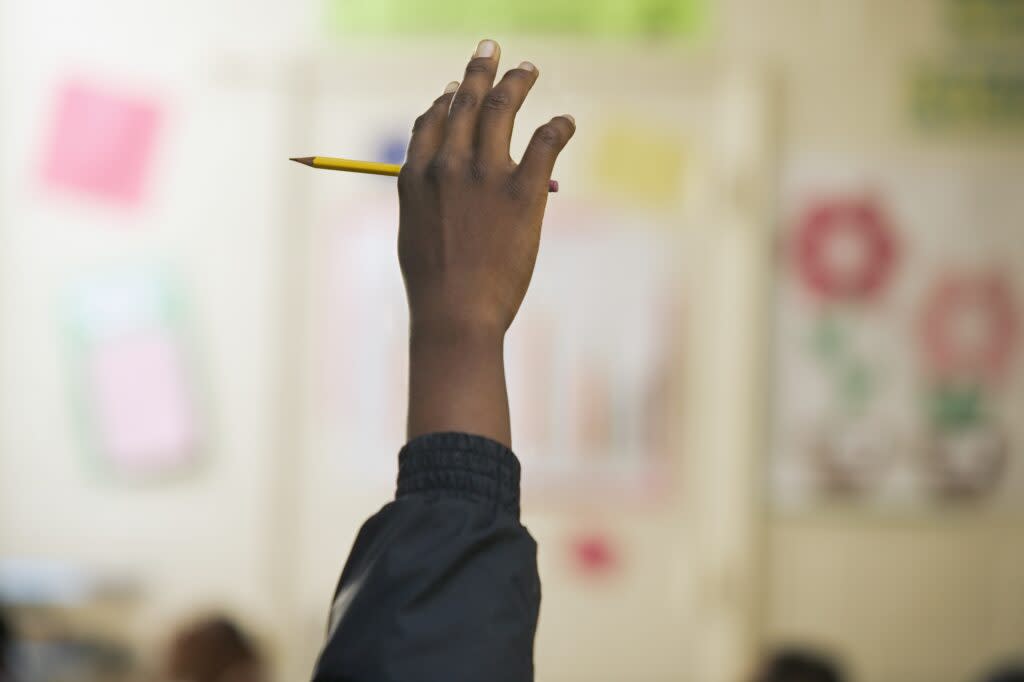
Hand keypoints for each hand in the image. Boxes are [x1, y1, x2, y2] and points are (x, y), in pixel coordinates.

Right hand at [399, 39, 574, 445]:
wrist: (456, 315)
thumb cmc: (434, 288)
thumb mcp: (415, 236)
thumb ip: (426, 202)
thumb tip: (438, 188)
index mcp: (416, 176)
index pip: (431, 122)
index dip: (446, 100)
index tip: (456, 89)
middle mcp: (447, 165)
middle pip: (465, 103)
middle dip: (479, 70)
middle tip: (491, 50)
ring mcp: (485, 175)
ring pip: (502, 107)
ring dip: (517, 81)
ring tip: (528, 69)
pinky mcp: (522, 191)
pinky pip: (544, 141)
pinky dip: (558, 126)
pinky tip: (566, 121)